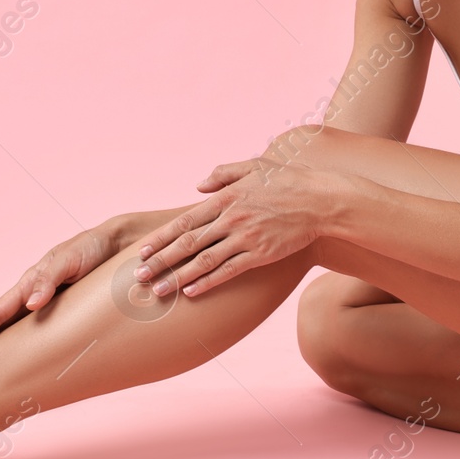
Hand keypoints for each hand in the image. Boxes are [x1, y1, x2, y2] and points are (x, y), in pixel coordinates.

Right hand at [0, 223, 120, 357]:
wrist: (118, 244)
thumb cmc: (91, 248)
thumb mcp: (70, 260)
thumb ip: (50, 279)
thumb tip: (31, 303)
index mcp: (30, 282)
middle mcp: (33, 294)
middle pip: (0, 322)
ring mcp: (46, 303)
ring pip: (17, 328)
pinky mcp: (64, 310)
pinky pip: (40, 331)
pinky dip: (24, 344)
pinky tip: (20, 360)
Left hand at [135, 156, 329, 297]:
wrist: (320, 199)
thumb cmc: (287, 180)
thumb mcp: (253, 165)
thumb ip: (222, 174)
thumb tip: (198, 185)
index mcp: (225, 198)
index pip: (185, 221)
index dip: (161, 238)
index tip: (142, 251)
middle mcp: (231, 219)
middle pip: (187, 244)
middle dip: (160, 261)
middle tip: (139, 276)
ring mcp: (245, 238)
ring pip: (204, 261)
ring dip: (178, 277)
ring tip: (159, 291)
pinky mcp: (261, 254)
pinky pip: (229, 271)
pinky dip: (208, 283)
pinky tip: (192, 292)